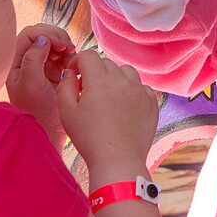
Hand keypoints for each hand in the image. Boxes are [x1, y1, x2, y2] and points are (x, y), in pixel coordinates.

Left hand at [6, 24, 76, 147]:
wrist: (49, 131)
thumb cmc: (38, 111)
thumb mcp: (32, 84)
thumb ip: (33, 58)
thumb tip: (42, 39)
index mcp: (14, 64)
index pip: (29, 35)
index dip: (47, 34)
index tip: (61, 45)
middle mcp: (24, 62)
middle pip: (41, 35)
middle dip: (57, 38)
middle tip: (69, 49)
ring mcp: (38, 66)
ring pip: (52, 43)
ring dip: (64, 47)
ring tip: (70, 59)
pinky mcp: (51, 71)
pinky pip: (60, 54)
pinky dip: (68, 55)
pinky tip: (71, 66)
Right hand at [55, 49, 158, 172]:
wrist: (118, 161)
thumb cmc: (89, 138)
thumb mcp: (67, 112)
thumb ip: (65, 86)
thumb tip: (70, 73)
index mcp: (100, 80)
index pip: (88, 55)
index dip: (78, 62)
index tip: (74, 75)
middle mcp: (123, 80)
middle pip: (106, 63)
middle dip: (94, 72)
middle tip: (87, 91)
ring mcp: (140, 90)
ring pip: (126, 72)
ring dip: (115, 78)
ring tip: (107, 97)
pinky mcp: (152, 102)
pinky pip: (141, 87)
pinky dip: (131, 91)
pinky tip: (123, 107)